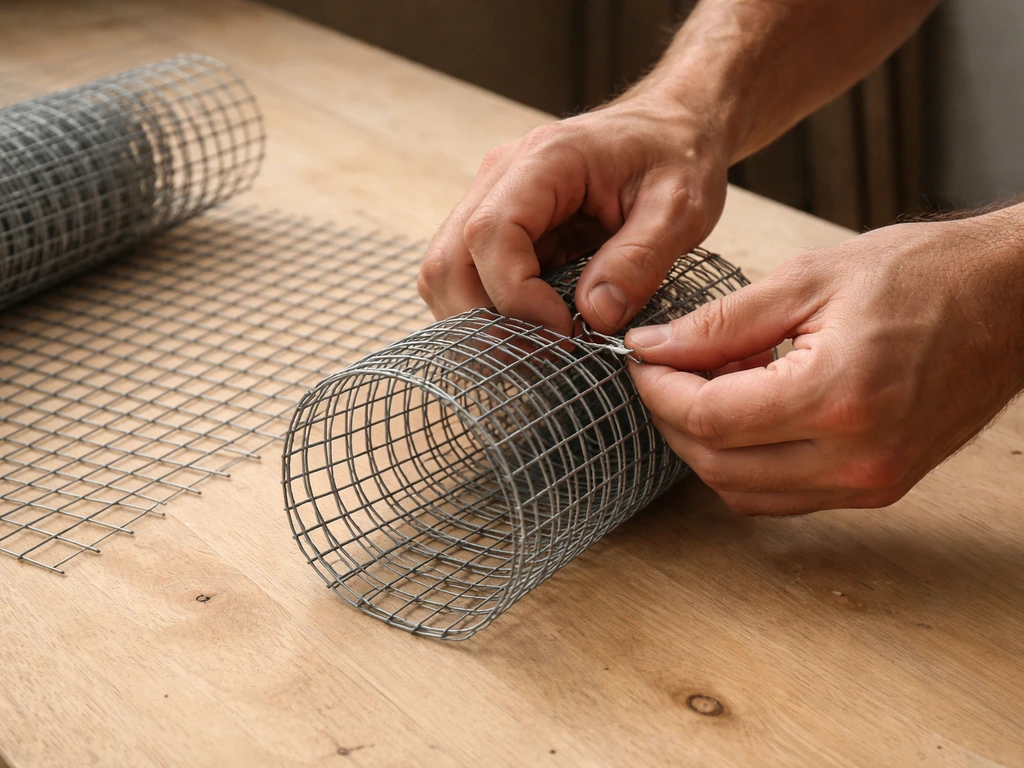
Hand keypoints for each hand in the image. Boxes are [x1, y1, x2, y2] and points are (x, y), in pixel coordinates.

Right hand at [418, 93, 729, 334]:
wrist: (671, 128)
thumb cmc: (676, 158)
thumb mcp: (680, 208)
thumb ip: (639, 261)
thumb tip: (593, 317)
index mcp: (545, 160)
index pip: (491, 234)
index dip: (517, 296)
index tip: (567, 331)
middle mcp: (502, 176)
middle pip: (449, 261)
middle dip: (486, 324)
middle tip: (547, 354)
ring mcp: (491, 200)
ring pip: (446, 275)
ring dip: (480, 324)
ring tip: (539, 348)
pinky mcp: (498, 227)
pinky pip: (469, 278)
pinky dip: (490, 314)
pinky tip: (534, 331)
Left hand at [625, 213, 1023, 514]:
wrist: (1011, 298)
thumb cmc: (923, 275)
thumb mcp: (809, 280)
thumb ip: (720, 323)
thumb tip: (653, 347)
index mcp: (838, 397)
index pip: (709, 417)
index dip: (659, 389)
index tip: (642, 358)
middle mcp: (856, 458)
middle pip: (717, 465)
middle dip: (672, 419)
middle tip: (661, 372)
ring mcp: (872, 482)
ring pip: (745, 493)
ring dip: (705, 448)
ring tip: (703, 389)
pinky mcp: (880, 487)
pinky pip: (785, 496)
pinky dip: (747, 464)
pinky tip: (745, 414)